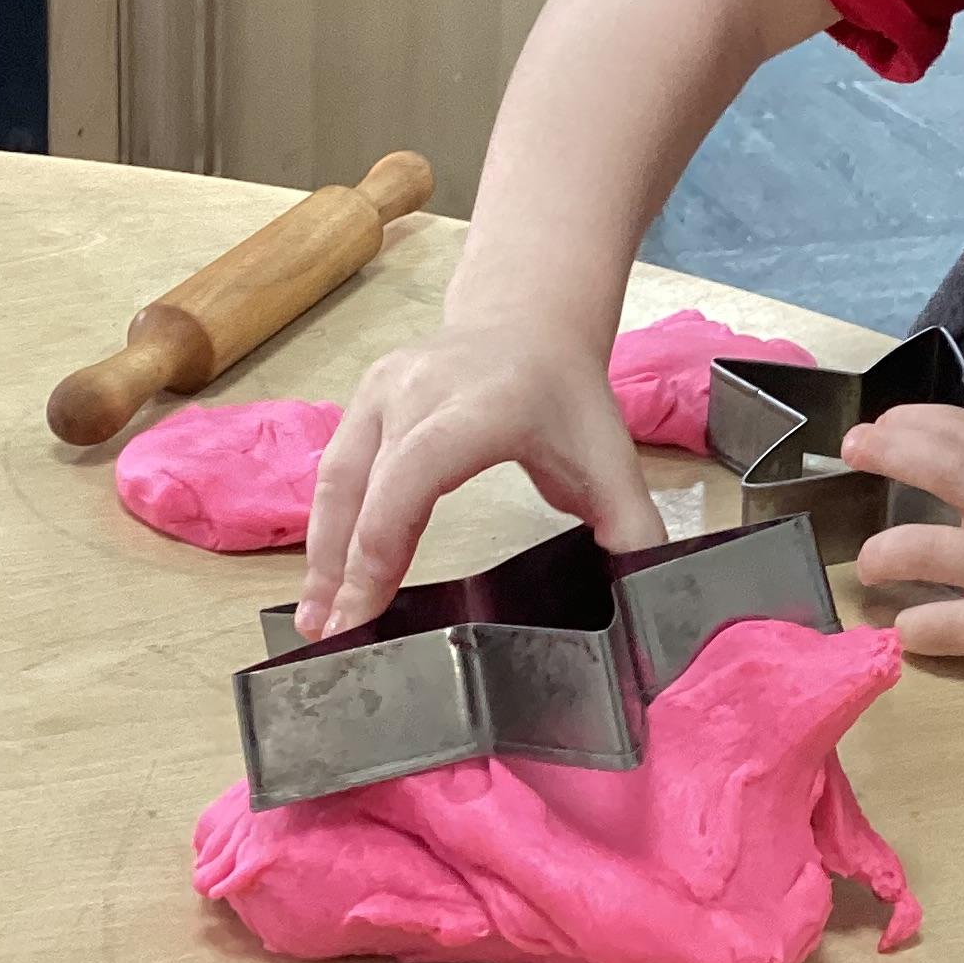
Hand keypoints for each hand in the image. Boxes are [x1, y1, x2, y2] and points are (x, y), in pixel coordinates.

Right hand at [297, 321, 664, 640]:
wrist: (530, 325)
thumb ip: (632, 530)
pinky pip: (334, 469)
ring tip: (318, 621)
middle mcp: (422, 390)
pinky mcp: (362, 397)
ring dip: (322, 553)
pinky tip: (324, 580)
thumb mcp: (610, 460)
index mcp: (483, 406)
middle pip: (367, 485)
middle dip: (346, 566)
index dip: (384, 542)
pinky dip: (325, 527)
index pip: (416, 473)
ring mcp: (384, 388)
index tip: (367, 610)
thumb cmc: (567, 399)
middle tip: (337, 637)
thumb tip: (645, 595)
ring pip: (337, 479)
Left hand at [840, 405, 963, 680]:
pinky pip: (954, 625)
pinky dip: (919, 627)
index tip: (883, 421)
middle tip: (854, 448)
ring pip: (931, 550)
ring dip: (886, 552)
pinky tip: (903, 630)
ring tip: (869, 562)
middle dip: (892, 452)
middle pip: (946, 468)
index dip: (919, 420)